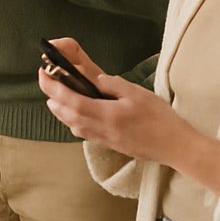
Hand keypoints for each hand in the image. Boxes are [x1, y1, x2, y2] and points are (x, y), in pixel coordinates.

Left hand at [38, 37, 219, 190]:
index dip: (53, 87)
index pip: (70, 101)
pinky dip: (74, 122)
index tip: (43, 74)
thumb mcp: (138, 94)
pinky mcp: (111, 145)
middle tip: (48, 84)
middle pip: (67, 115)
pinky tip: (77, 116)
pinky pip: (85, 134)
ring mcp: (105, 139)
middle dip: (53, 100)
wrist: (176, 147)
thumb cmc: (160, 118)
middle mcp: (101, 129)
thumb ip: (113, 85)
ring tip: (58, 99)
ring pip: (74, 126)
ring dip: (62, 112)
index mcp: (107, 114)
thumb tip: (96, 80)